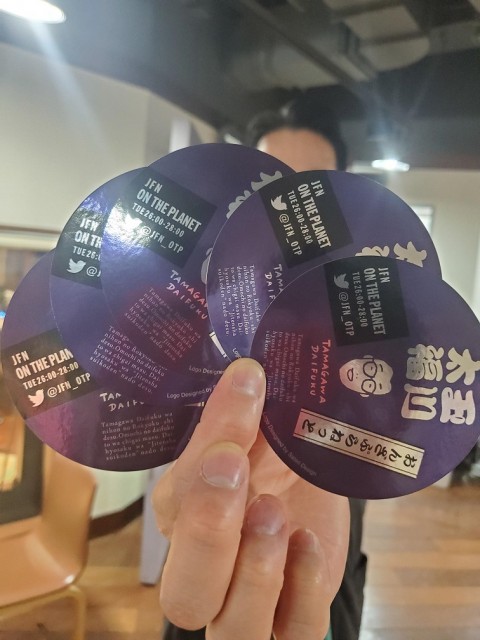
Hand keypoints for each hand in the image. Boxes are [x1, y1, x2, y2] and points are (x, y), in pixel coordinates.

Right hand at [153, 358, 348, 639]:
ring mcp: (248, 604)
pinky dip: (302, 592)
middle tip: (235, 471)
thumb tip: (248, 365)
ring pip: (230, 631)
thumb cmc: (273, 461)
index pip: (178, 496)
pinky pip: (293, 634)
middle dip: (207, 533)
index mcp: (181, 516)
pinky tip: (309, 543)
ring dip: (254, 573)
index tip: (243, 389)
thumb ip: (246, 417)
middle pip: (183, 594)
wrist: (310, 501)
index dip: (205, 449)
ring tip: (276, 514)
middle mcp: (204, 569)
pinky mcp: (293, 621)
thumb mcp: (258, 436)